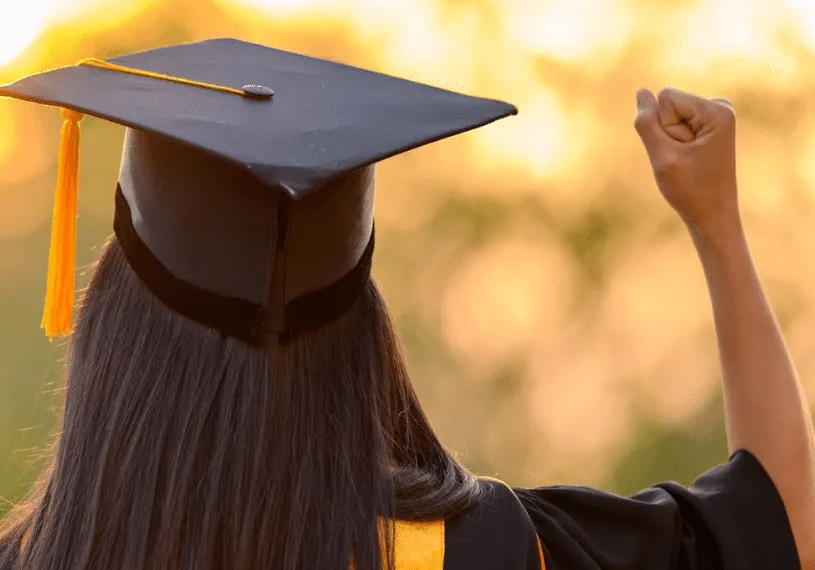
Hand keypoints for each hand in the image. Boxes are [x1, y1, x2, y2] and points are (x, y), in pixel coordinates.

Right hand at [634, 87, 739, 231]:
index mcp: (717, 111)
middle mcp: (721, 107)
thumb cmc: (690, 190)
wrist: (712, 215)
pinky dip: (675, 143)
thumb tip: (641, 91)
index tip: (681, 153)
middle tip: (683, 160)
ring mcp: (716, 115)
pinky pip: (675, 123)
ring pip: (669, 115)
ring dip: (670, 141)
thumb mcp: (662, 156)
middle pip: (668, 104)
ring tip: (687, 161)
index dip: (663, 128)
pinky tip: (689, 159)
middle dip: (667, 133)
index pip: (666, 98)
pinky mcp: (708, 125)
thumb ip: (647, 123)